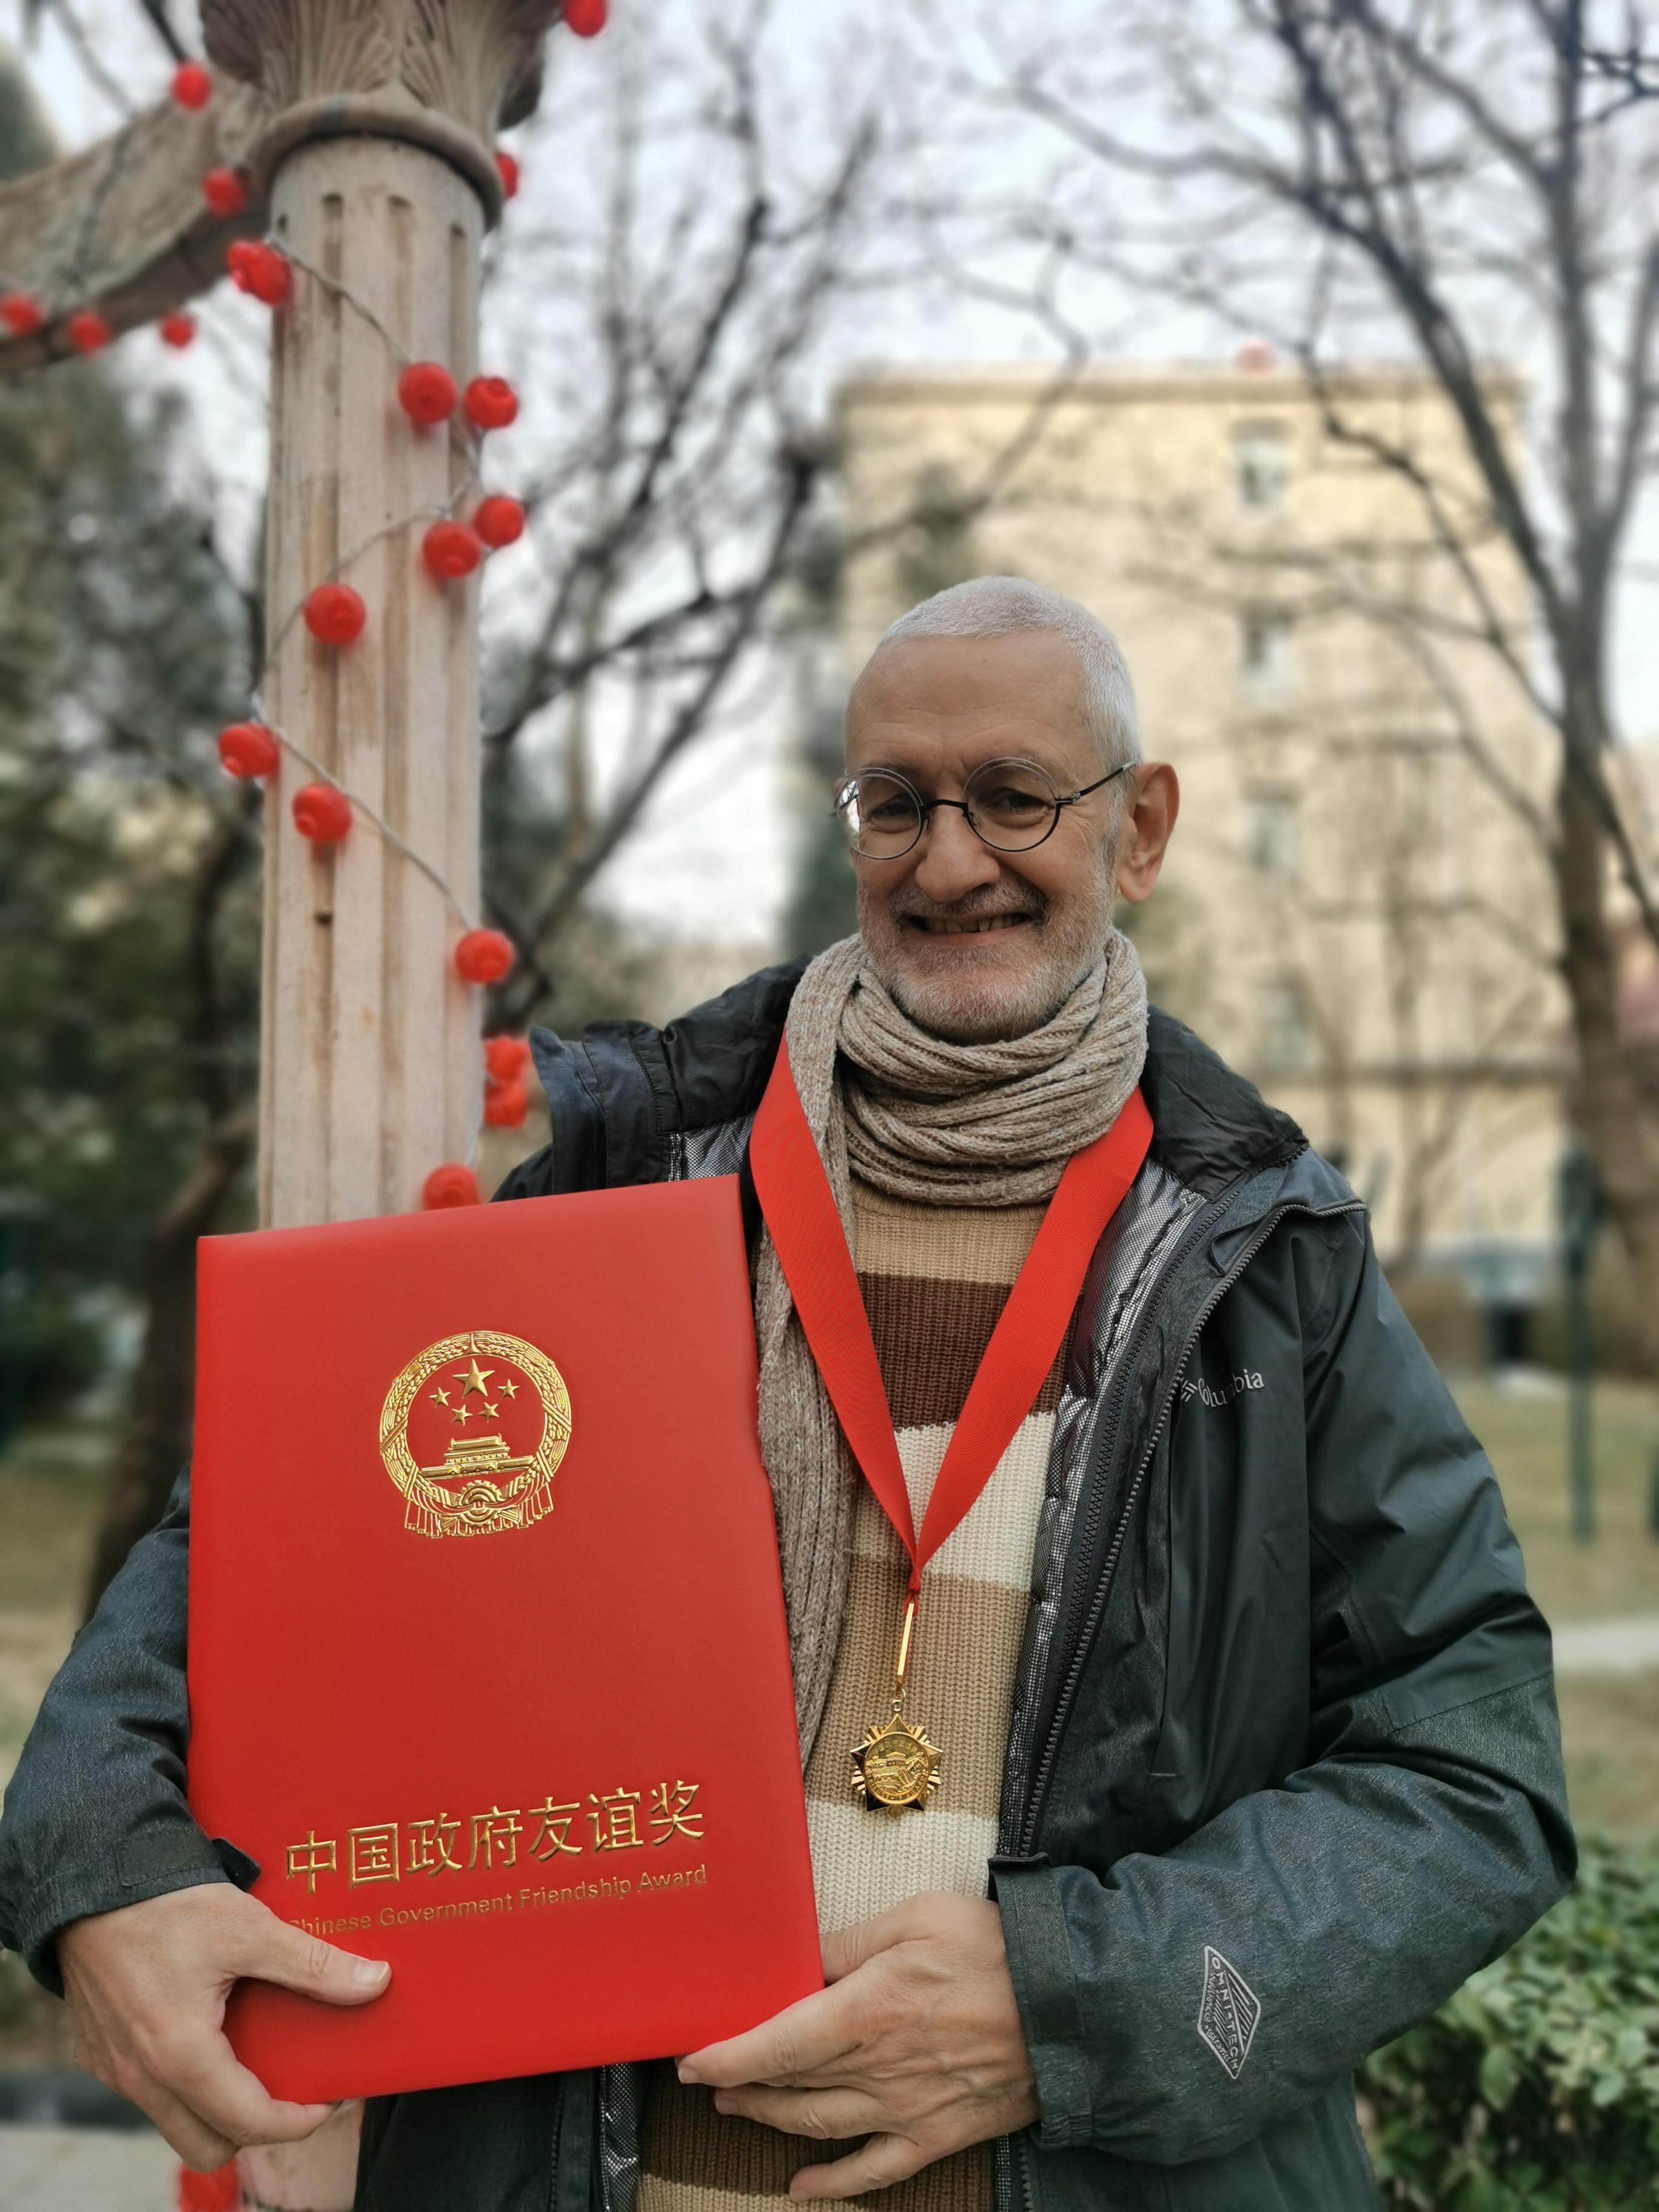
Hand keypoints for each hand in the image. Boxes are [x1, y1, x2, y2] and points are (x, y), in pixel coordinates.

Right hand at [59, 1883, 389, 2170]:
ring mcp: (115, 2068)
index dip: (299, 2122)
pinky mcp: (100, 2052)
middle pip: (207, 2146)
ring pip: (174, 2121)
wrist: (93, 1879)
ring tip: (253, 2061)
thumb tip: (375, 1982)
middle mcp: (141, 2077)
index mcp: (180, 2056)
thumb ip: (313, 1964)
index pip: (248, 2124)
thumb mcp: (250, 1929)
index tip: (330, 2098)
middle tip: (290, 2087)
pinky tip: (209, 2036)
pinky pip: (147, 2092)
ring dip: (215, 2107)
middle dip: (254, 2129)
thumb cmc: (168, 1904)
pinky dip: (183, 2082)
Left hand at [678, 1892, 1037, 2199]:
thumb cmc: (995, 1950)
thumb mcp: (918, 1917)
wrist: (1073, 2008)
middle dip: (740, 2083)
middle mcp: (879, 2070)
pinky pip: (874, 2171)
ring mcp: (906, 2111)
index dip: (727, 2054)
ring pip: (818, 2125)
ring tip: (735, 2107)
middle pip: (790, 2084)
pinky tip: (800, 2187)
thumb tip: (799, 1956)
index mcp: (869, 2011)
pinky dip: (832, 2184)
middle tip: (704, 2077)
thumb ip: (851, 1940)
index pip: (778, 2042)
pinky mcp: (937, 2136)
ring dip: (769, 2120)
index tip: (690, 2056)